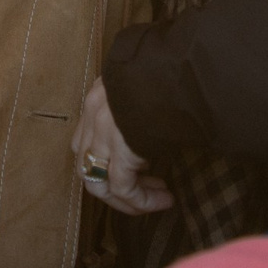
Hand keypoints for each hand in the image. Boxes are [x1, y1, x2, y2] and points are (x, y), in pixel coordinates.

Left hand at [72, 77, 171, 215]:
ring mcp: (103, 133)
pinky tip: (164, 199)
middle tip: (147, 189)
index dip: (105, 162)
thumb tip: (155, 124)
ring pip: (98, 183)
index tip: (136, 169)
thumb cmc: (174, 72)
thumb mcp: (147, 84)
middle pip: (86, 165)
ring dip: (125, 200)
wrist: (181, 67)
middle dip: (112, 187)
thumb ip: (139, 105)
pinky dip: (141, 201)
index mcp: (99, 97)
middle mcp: (94, 115)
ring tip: (157, 199)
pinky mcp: (120, 151)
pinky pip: (123, 188)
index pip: (86, 140)